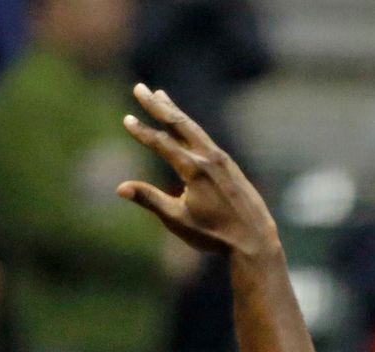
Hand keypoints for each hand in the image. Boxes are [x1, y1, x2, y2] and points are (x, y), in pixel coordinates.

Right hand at [119, 83, 278, 258]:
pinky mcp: (230, 165)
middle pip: (178, 124)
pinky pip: (205, 138)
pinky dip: (191, 127)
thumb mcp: (178, 220)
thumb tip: (120, 188)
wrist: (254, 240)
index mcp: (194, 170)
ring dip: (174, 111)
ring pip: (193, 128)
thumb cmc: (214, 235)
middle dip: (157, 105)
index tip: (127, 119)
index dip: (142, 131)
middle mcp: (208, 158)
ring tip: (160, 95)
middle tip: (140, 88)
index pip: (162, 144)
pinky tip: (185, 125)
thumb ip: (150, 199)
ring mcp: (222, 159)